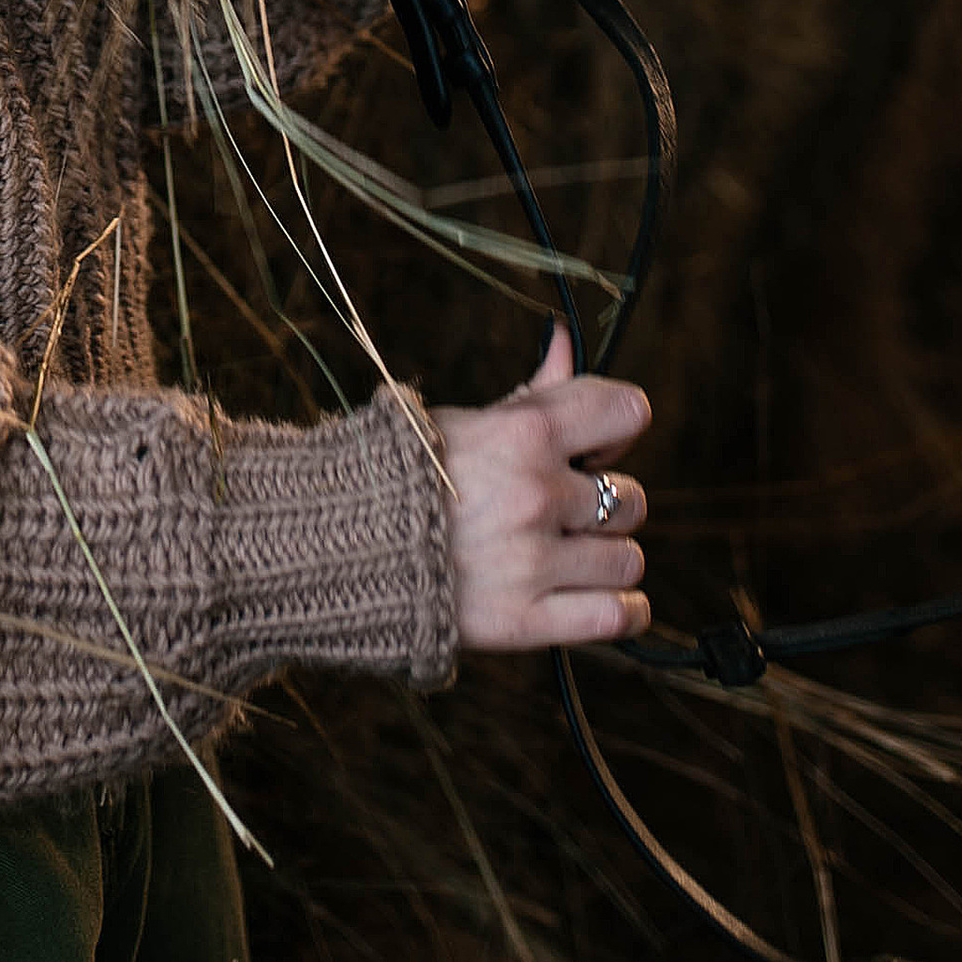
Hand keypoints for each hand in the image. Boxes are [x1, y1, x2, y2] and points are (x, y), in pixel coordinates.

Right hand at [432, 323, 651, 651]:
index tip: (591, 448)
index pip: (628, 412)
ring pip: (628, 560)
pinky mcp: (522, 621)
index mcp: (523, 433)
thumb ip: (532, 392)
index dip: (616, 430)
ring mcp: (532, 562)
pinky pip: (617, 616)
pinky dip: (620, 609)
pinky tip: (597, 597)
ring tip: (566, 559)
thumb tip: (563, 340)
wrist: (330, 545)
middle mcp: (536, 494)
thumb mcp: (462, 421)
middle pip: (631, 498)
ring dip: (604, 560)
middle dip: (605, 504)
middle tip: (563, 513)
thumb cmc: (400, 475)